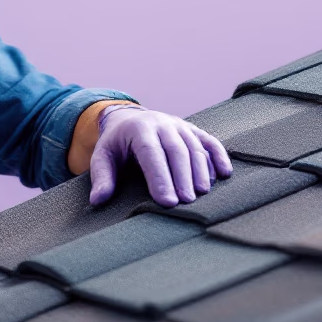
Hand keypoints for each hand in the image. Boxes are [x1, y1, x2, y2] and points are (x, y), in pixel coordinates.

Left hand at [90, 105, 233, 207]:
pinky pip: (209, 141)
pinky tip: (224, 174)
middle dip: (182, 177)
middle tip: (186, 202)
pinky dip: (219, 156)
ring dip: (201, 171)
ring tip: (202, 194)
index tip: (166, 201)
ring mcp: (180, 126)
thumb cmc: (116, 144)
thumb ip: (102, 177)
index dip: (160, 177)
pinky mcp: (193, 130)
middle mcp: (162, 124)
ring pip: (194, 147)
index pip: (151, 153)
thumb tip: (97, 200)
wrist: (129, 119)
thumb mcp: (103, 157)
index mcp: (139, 129)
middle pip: (176, 150)